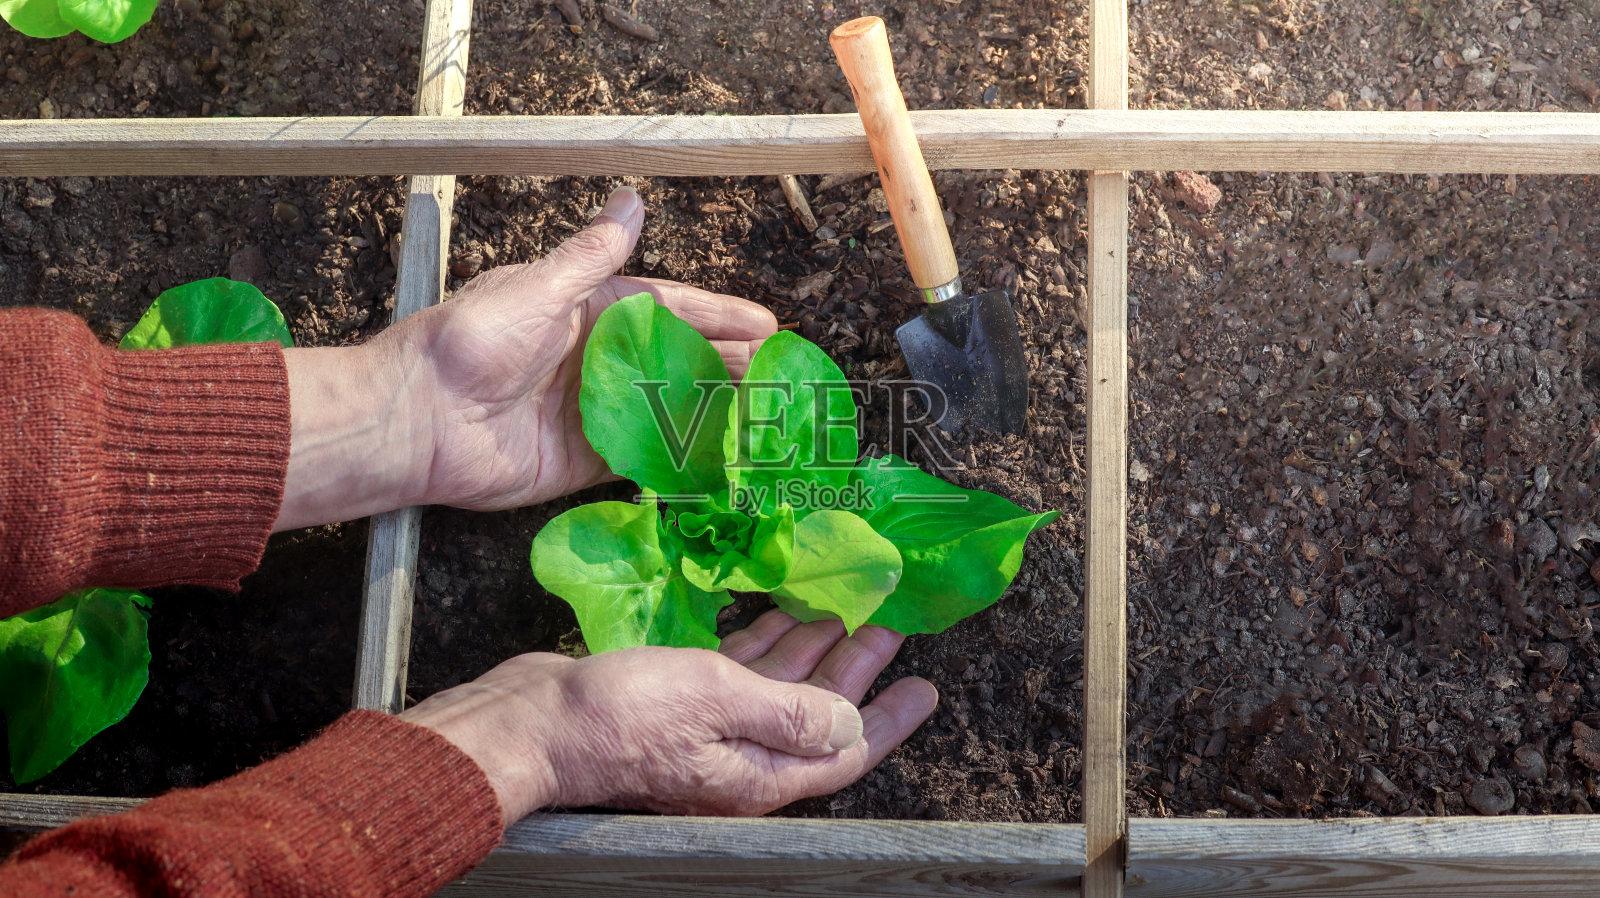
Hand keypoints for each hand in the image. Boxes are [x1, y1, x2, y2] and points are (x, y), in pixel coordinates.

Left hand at [273, 186, 777, 529]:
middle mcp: (595, 359)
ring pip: (669, 408)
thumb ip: (593, 256)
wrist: (421, 418)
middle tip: (781, 374)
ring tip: (767, 414)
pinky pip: (644, 456)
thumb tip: (630, 200)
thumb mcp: (540, 288)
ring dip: (716, 409)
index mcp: (587, 311)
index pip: (669, 309)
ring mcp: (593, 411)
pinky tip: (722, 457)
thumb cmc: (474, 342)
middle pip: (677, 360)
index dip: (719, 315)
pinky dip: (682, 456)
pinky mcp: (584, 460)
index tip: (764, 324)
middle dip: (729, 364)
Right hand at [400, 611, 938, 825]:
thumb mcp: (718, 702)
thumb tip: (851, 723)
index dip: (889, 720)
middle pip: (815, 712)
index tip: (925, 685)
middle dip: (854, 667)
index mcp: (758, 772)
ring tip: (841, 605)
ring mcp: (706, 731)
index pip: (844, 752)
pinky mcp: (676, 702)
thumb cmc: (622, 715)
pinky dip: (760, 641)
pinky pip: (735, 672)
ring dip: (810, 647)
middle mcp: (739, 758)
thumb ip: (790, 711)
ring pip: (776, 687)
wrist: (533, 722)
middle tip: (888, 621)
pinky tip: (775, 609)